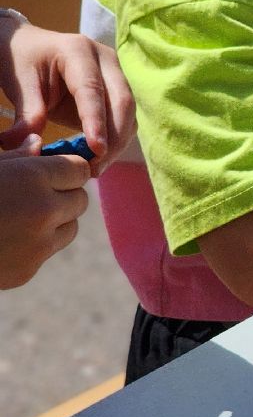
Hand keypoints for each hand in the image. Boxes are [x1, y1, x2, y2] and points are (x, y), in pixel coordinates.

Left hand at [0, 19, 136, 173]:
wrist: (29, 49)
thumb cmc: (22, 61)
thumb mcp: (19, 83)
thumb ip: (27, 114)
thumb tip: (28, 147)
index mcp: (78, 51)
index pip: (93, 89)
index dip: (97, 121)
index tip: (97, 150)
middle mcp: (105, 61)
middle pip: (123, 102)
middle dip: (114, 138)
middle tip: (96, 166)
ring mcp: (116, 76)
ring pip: (129, 114)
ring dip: (118, 144)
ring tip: (96, 167)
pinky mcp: (118, 93)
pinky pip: (125, 121)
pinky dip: (116, 141)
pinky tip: (99, 158)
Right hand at [0, 137, 89, 288]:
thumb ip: (14, 156)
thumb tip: (40, 145)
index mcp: (33, 178)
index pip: (78, 168)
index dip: (65, 167)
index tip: (52, 168)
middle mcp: (45, 211)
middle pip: (80, 199)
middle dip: (63, 193)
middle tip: (34, 192)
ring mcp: (39, 245)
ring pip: (70, 227)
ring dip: (54, 220)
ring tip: (18, 215)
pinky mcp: (28, 270)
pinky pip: (46, 252)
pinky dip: (34, 244)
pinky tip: (3, 238)